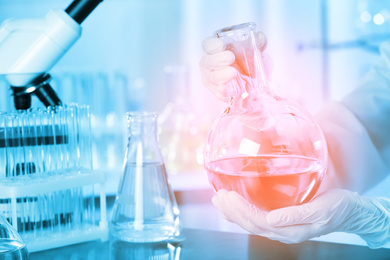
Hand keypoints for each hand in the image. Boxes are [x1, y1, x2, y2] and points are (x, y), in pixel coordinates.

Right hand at [199, 31, 269, 101]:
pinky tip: (233, 87)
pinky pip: (220, 91)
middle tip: (230, 57)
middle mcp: (210, 64)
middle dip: (218, 59)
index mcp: (215, 50)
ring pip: (213, 77)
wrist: (257, 84)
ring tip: (233, 72)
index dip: (212, 45)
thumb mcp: (256, 49)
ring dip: (222, 74)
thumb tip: (259, 37)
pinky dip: (226, 89)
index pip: (207, 45)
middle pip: (208, 61)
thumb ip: (258, 41)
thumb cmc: (249, 63)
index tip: (222, 44)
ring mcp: (213, 79)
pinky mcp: (219, 92)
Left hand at [212, 189, 389, 248]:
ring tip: (219, 201)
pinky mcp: (281, 221)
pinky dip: (242, 212)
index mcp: (290, 230)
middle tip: (218, 196)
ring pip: (251, 222)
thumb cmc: (337, 208)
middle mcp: (282, 232)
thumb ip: (295, 215)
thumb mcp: (320, 210)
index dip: (240, 210)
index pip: (258, 221)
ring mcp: (280, 228)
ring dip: (233, 212)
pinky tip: (232, 208)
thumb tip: (272, 219)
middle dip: (232, 210)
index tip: (228, 196)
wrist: (349, 211)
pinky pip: (257, 218)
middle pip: (250, 223)